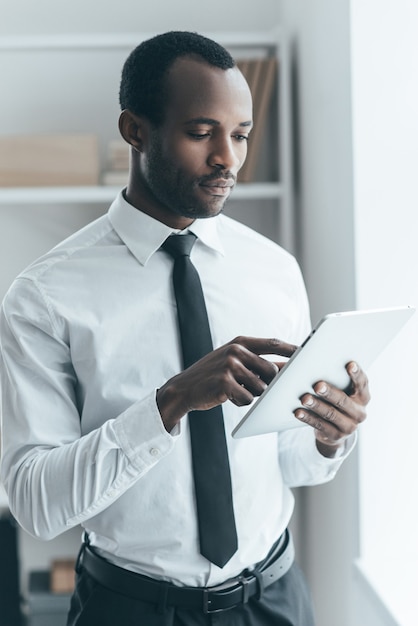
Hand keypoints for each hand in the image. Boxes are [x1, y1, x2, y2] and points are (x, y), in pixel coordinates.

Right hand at [157, 336, 296, 431]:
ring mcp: (229, 366)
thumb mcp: (233, 362)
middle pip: (271, 370)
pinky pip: (248, 399)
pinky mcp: (224, 383)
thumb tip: (287, 369)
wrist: (184, 388)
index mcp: (240, 342)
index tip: (308, 353)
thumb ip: (256, 363)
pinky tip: (228, 397)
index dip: (292, 349)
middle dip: (269, 384)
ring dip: (252, 394)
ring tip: (234, 391)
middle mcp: (236, 350)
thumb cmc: (214, 376)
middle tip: (257, 388)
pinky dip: (241, 402)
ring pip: (260, 387)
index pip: (272, 343)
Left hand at [294, 361, 369, 456]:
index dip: (357, 374)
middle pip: (343, 401)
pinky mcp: (335, 436)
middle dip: (330, 393)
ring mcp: (349, 426)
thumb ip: (337, 379)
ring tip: (304, 399)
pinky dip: (308, 418)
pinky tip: (298, 412)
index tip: (349, 364)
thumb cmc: (337, 401)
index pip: (362, 384)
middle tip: (318, 385)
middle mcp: (359, 412)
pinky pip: (320, 425)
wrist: (336, 429)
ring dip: (316, 406)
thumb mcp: (343, 391)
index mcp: (363, 397)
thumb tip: (318, 361)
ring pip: (331, 414)